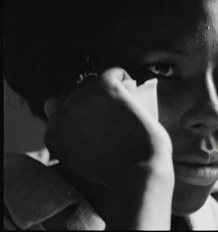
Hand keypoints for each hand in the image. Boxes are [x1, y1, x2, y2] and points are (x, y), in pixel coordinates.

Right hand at [43, 67, 173, 189]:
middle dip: (92, 101)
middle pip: (74, 94)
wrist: (137, 173)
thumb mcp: (80, 160)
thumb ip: (70, 138)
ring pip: (92, 81)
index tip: (98, 122)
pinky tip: (131, 91)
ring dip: (106, 89)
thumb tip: (66, 109)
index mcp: (52, 135)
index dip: (80, 115)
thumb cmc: (117, 172)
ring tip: (123, 106)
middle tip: (113, 113)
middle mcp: (61, 114)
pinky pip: (113, 72)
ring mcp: (81, 99)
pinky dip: (123, 78)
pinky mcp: (104, 88)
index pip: (58, 111)